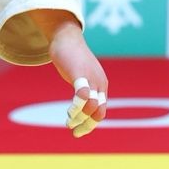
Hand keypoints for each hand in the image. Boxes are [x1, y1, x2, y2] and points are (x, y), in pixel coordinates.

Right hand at [48, 23, 107, 137]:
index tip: (78, 132)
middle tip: (74, 132)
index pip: (101, 111)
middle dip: (87, 125)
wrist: (66, 36)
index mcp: (101, 85)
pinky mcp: (79, 73)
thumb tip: (79, 99)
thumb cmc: (72, 57)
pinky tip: (70, 113)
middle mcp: (99, 83)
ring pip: (91, 106)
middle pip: (99, 112)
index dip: (91, 125)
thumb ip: (83, 87)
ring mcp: (91, 78)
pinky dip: (77, 106)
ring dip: (80, 118)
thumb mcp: (81, 75)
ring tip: (69, 123)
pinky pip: (82, 94)